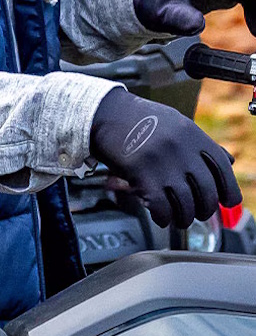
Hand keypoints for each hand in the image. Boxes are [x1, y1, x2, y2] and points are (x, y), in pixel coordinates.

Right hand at [89, 89, 240, 228]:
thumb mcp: (177, 124)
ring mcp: (162, 165)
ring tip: (180, 221)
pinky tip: (162, 218)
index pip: (222, 167)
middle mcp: (181, 150)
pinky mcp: (142, 177)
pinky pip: (160, 207)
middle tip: (200, 214)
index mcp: (193, 135)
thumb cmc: (139, 120)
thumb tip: (227, 162)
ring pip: (185, 203)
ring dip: (184, 218)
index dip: (229, 189)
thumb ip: (200, 144)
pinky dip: (163, 217)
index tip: (230, 202)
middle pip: (205, 190)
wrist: (105, 115)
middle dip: (205, 208)